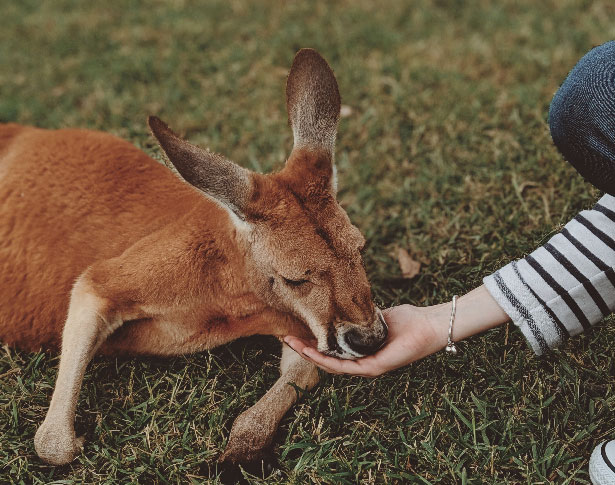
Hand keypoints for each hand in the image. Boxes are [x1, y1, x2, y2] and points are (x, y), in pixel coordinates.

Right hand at [284, 285, 509, 376]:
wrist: (429, 325)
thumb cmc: (408, 319)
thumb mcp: (376, 314)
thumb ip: (360, 314)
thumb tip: (342, 301)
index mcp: (362, 349)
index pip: (332, 349)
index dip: (312, 342)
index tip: (296, 331)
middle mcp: (362, 361)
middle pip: (327, 359)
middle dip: (305, 349)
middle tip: (286, 338)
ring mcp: (367, 366)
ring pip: (332, 365)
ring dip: (310, 356)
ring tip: (293, 345)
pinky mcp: (374, 368)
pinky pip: (346, 367)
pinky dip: (327, 361)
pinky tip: (313, 353)